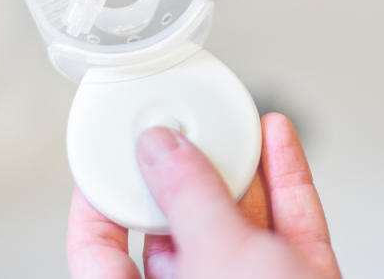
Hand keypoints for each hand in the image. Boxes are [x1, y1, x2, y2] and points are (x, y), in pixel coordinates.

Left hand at [67, 113, 339, 278]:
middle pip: (175, 229)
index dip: (96, 202)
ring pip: (236, 222)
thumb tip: (161, 149)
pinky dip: (284, 179)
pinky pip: (287, 225)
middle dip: (183, 172)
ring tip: (230, 123)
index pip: (100, 254)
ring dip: (238, 168)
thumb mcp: (219, 259)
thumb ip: (188, 197)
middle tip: (182, 126)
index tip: (107, 156)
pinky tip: (276, 138)